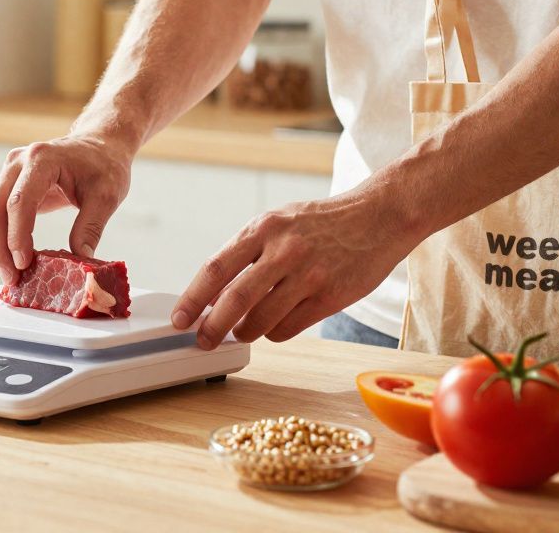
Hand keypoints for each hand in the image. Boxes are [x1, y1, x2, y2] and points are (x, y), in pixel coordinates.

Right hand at [0, 134, 133, 284]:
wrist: (98, 145)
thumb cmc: (104, 165)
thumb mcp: (107, 196)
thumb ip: (91, 227)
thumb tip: (80, 261)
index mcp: (42, 159)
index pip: (19, 201)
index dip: (17, 236)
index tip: (24, 264)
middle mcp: (17, 163)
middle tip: (11, 278)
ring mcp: (8, 172)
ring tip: (10, 274)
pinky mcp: (7, 183)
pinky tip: (10, 259)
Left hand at [170, 190, 424, 348]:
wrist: (378, 217)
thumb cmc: (320, 222)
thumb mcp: (277, 222)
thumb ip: (246, 252)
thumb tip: (211, 293)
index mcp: (263, 228)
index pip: (216, 268)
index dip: (193, 298)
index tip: (179, 319)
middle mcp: (284, 251)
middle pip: (234, 300)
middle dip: (212, 327)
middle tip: (202, 341)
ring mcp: (309, 275)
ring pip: (260, 322)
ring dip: (244, 333)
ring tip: (242, 330)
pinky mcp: (330, 297)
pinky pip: (288, 329)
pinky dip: (274, 333)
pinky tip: (276, 324)